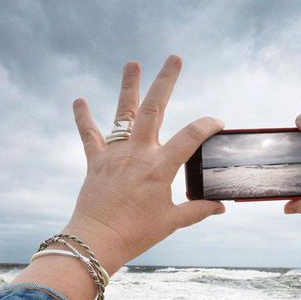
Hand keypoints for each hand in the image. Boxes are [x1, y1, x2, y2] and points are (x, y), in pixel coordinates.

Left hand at [63, 55, 224, 273]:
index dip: (207, 126)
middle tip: (174, 58)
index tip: (217, 123)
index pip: (190, 137)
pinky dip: (84, 118)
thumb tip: (220, 207)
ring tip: (132, 63)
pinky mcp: (97, 162)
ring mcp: (115, 155)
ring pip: (123, 113)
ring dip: (129, 86)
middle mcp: (138, 154)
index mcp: (160, 168)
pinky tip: (80, 100)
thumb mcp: (172, 221)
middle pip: (154, 109)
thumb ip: (198, 210)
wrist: (97, 240)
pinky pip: (90, 135)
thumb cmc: (137, 233)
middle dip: (166, 81)